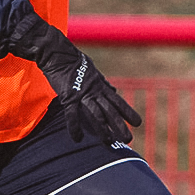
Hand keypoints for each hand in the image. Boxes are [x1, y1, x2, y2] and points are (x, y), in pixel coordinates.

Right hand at [8, 11, 140, 142]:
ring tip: (108, 141)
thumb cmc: (73, 61)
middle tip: (128, 139)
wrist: (57, 53)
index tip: (138, 123)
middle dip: (120, 125)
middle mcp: (95, 90)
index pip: (117, 101)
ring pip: (96, 113)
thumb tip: (113, 91)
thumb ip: (103, 83)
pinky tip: (77, 138)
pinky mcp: (68, 95)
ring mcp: (82, 93)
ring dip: (102, 129)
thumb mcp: (93, 71)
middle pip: (110, 110)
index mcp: (100, 86)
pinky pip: (72, 114)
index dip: (128, 112)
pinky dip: (75, 126)